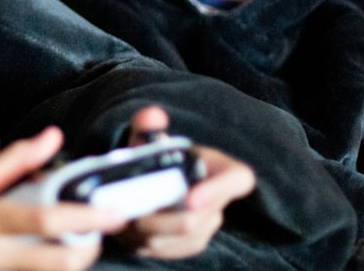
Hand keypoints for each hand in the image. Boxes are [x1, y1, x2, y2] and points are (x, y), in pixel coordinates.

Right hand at [0, 126, 126, 270]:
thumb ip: (16, 160)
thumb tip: (53, 136)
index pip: (45, 221)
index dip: (85, 218)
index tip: (114, 211)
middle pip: (57, 262)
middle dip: (89, 249)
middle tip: (104, 230)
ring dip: (74, 260)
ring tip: (84, 239)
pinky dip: (52, 266)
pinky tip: (58, 251)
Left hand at [114, 106, 255, 258]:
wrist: (154, 180)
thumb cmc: (157, 157)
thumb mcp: (150, 137)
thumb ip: (148, 125)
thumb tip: (152, 115)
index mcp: (222, 169)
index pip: (238, 180)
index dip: (218, 191)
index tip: (189, 198)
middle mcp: (220, 201)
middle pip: (197, 219)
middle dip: (163, 218)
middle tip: (134, 211)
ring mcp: (206, 226)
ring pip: (179, 237)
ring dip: (149, 231)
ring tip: (125, 217)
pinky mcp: (189, 244)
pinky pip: (170, 249)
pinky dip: (145, 241)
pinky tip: (128, 228)